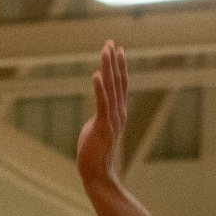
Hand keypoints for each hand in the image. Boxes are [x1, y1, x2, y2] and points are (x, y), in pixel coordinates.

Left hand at [76, 40, 128, 185]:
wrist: (96, 173)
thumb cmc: (95, 152)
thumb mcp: (98, 127)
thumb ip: (101, 114)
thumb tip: (99, 109)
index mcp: (118, 112)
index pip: (120, 85)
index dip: (119, 66)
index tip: (117, 49)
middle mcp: (118, 113)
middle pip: (117, 82)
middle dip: (113, 61)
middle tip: (110, 42)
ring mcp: (112, 120)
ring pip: (111, 89)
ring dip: (108, 68)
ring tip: (105, 51)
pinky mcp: (102, 126)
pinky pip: (102, 104)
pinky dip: (99, 89)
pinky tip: (96, 75)